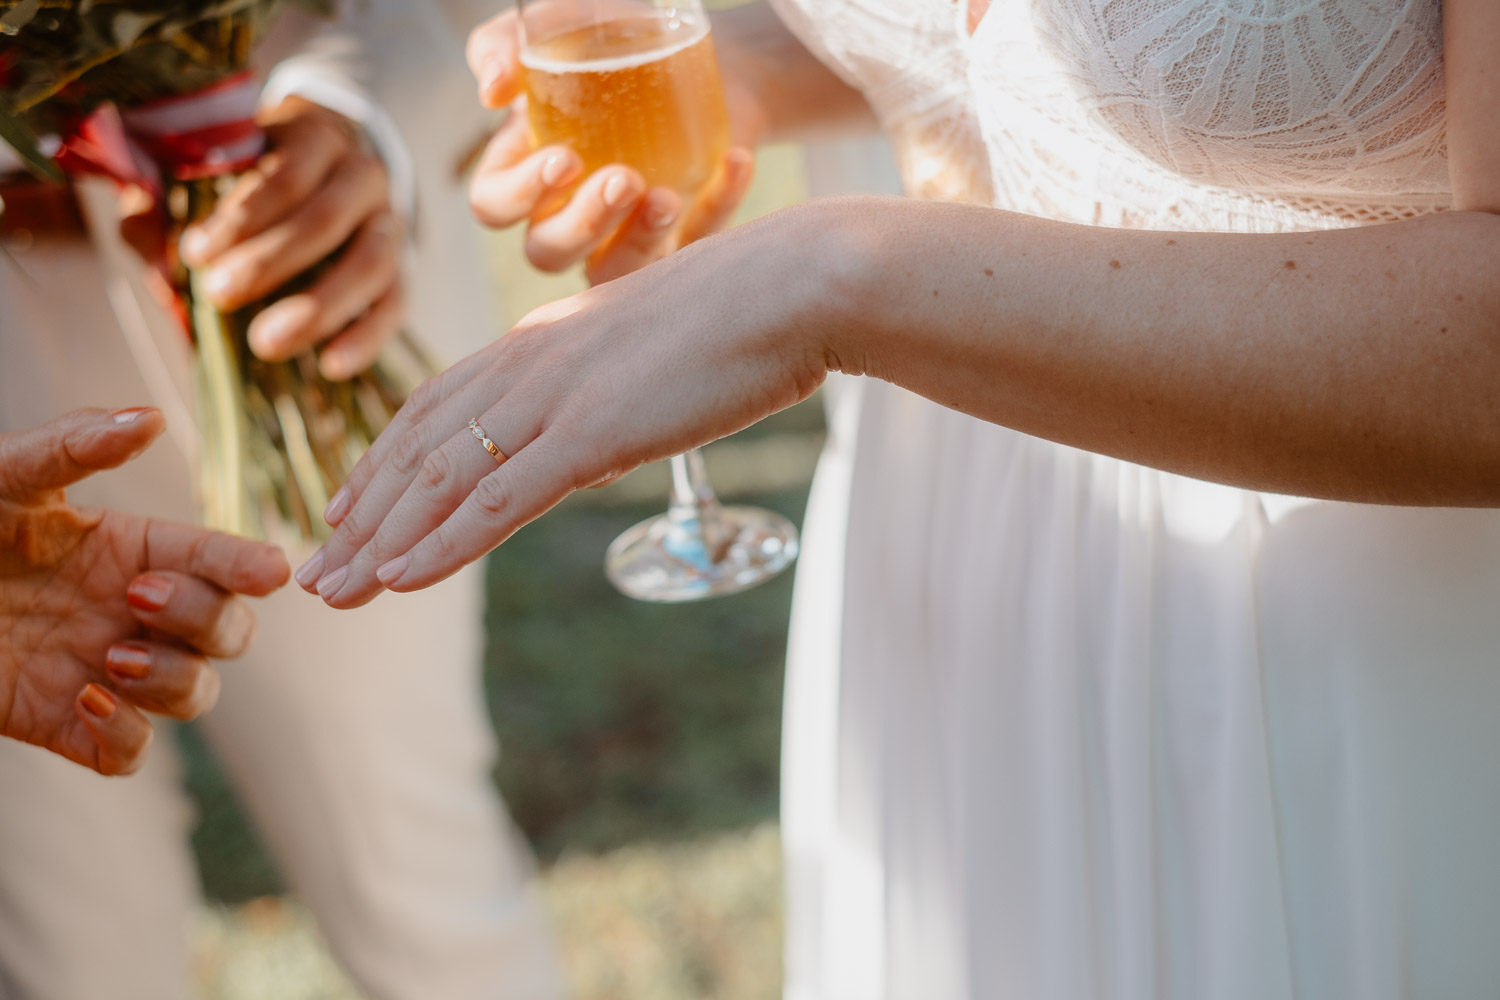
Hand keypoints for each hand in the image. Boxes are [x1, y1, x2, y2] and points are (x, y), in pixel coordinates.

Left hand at [0, 408, 290, 774]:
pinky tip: (87, 702)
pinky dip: (127, 736)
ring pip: (195, 691)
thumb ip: (72, 447)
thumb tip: (150, 419)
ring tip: (109, 660)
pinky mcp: (63, 724)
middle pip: (228, 630)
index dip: (248, 565)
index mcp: (131, 549)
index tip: (270, 571)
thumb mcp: (3, 476)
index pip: (215, 558)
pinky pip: (130, 752)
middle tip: (137, 599)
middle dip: (206, 619)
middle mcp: (131, 611)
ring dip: (174, 678)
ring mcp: (104, 670)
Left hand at [179, 96, 403, 380]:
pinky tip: (330, 364)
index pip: (286, 174)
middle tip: (218, 296)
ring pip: (371, 263)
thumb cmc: (250, 174)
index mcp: (313, 136)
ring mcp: (389, 223)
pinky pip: (395, 305)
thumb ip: (165, 201)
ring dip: (319, 307)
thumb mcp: (204, 169)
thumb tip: (148, 247)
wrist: (326, 169)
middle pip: (326, 219)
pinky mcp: (402, 270)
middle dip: (270, 262)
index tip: (195, 253)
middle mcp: (362, 174)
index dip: (242, 216)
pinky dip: (366, 337)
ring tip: (266, 343)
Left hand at [296, 205, 836, 606]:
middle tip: (315, 571)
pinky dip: (444, 543)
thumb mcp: (651, 346)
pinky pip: (500, 499)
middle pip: (418, 449)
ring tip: (335, 591)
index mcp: (539, 341)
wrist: (792, 286)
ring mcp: (556, 398)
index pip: (434, 407)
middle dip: (361, 515)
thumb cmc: (742, 314)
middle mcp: (528, 364)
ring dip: (381, 541)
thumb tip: (601, 418)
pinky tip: (402, 579)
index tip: (345, 507)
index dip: (381, 463)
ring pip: (442, 478)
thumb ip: (608, 380)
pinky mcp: (593, 432)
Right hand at [465, 8, 760, 283]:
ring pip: (611, 275)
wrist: (702, 54)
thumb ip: (506, 45)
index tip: (566, 159)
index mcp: (523, 170)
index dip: (521, 195)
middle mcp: (565, 215)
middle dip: (583, 224)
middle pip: (548, 252)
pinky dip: (717, 210)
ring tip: (668, 196)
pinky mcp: (679, 239)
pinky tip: (735, 162)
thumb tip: (493, 89)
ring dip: (638, 244)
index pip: (495, 204)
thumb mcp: (559, 26)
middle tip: (624, 179)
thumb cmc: (612, 41)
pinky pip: (693, 249)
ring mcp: (622, 236)